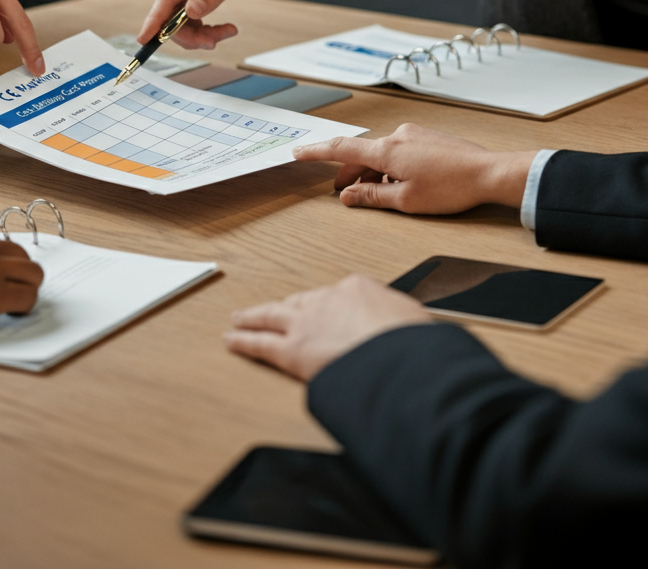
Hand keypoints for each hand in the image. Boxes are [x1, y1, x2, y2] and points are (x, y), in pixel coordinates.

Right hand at [137, 0, 295, 48]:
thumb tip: (190, 12)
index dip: (154, 22)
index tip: (143, 39)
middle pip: (170, 15)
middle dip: (191, 35)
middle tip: (216, 40)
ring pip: (179, 20)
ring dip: (200, 34)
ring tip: (227, 31)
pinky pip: (188, 16)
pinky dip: (203, 28)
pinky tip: (222, 28)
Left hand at [225, 274, 430, 380]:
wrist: (400, 358)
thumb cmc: (414, 345)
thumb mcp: (416, 324)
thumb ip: (402, 325)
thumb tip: (412, 336)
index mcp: (358, 288)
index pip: (338, 295)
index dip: (330, 308)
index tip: (329, 315)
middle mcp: (327, 299)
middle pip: (301, 301)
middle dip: (289, 308)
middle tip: (277, 312)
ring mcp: (306, 322)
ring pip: (272, 315)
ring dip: (254, 316)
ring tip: (241, 318)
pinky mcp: (292, 350)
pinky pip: (260, 343)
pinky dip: (243, 341)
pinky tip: (231, 340)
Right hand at [292, 123, 534, 213]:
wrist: (490, 173)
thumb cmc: (451, 188)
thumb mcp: (405, 201)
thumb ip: (371, 196)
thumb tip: (347, 196)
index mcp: (387, 150)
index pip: (341, 149)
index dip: (316, 152)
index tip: (298, 152)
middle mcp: (397, 136)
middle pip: (361, 153)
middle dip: (348, 172)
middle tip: (341, 192)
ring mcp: (413, 135)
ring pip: (381, 153)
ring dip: (372, 171)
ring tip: (375, 193)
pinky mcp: (427, 138)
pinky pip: (398, 150)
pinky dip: (389, 166)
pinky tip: (401, 183)